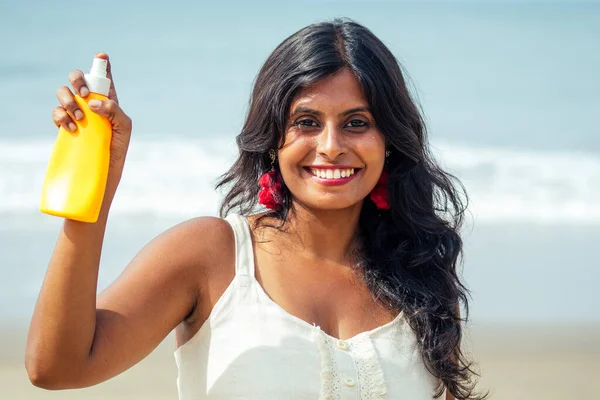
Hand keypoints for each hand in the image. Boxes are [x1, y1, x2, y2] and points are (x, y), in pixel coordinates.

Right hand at [52, 53, 131, 190]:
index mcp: (108, 102)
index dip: (102, 65)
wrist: (102, 172)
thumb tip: (92, 103)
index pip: (104, 79)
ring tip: (79, 117)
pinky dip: (60, 115)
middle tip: (84, 93)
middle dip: (78, 80)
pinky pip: (56, 112)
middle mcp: (91, 104)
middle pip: (78, 79)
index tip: (101, 56)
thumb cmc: (117, 148)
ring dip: (68, 100)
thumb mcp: (124, 127)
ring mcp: (76, 114)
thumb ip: (114, 110)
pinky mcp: (65, 126)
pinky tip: (71, 127)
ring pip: (63, 92)